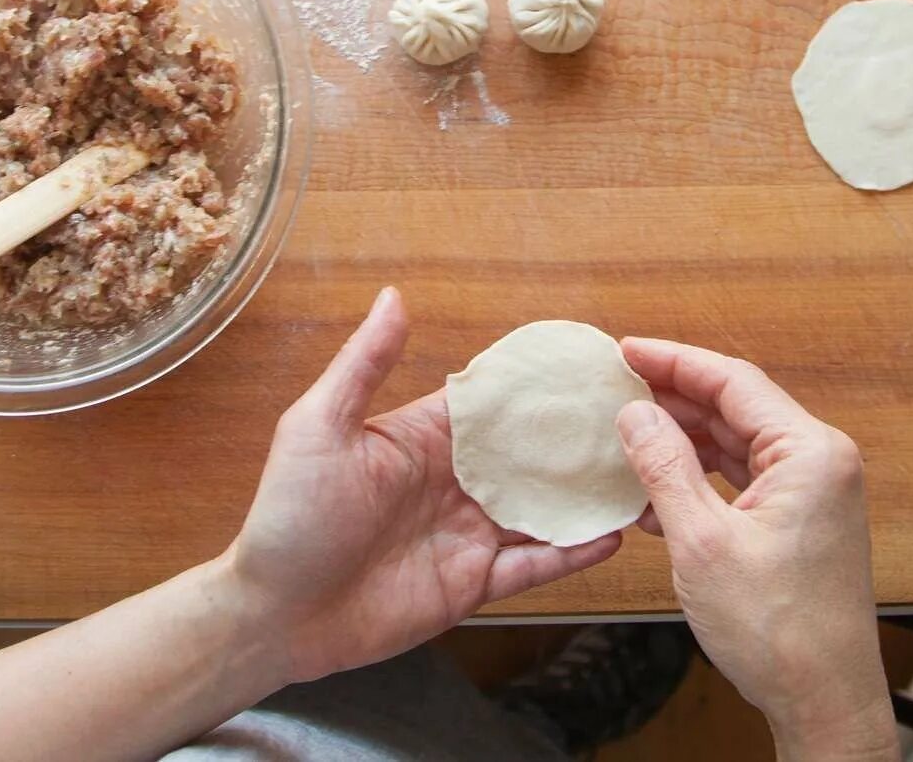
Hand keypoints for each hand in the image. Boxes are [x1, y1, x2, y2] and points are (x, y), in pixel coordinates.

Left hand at [222, 287, 620, 682]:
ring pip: (542, 511)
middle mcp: (454, 482)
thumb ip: (364, 364)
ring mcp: (466, 534)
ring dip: (585, 496)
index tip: (589, 365)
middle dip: (578, 441)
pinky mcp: (471, 585)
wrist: (272, 617)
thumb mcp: (319, 428)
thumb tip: (394, 296)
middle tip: (638, 420)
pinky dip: (571, 554)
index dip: (538, 387)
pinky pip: (532, 567)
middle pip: (530, 457)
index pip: (494, 404)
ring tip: (640, 476)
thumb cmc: (287, 517)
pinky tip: (610, 537)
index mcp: (424, 438)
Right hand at [615, 338, 898, 761]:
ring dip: (683, 442)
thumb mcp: (702, 542)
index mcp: (810, 453)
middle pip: (736, 407)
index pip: (733, 381)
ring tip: (627, 438)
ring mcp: (813, 492)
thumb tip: (634, 414)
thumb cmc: (778, 630)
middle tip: (616, 389)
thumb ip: (665, 468)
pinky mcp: (800, 521)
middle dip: (674, 399)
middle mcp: (820, 462)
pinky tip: (655, 492)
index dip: (674, 361)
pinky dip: (700, 480)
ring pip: (737, 444)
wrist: (823, 698)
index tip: (626, 351)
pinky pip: (744, 480)